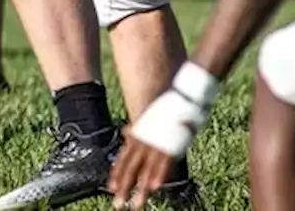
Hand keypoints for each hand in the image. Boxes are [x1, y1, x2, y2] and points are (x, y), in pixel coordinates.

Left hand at [108, 87, 209, 209]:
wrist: (183, 93)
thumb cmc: (168, 107)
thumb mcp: (148, 118)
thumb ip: (139, 129)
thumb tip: (126, 131)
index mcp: (139, 135)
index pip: (123, 158)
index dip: (117, 173)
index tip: (111, 188)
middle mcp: (145, 140)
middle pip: (131, 168)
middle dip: (124, 188)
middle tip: (117, 205)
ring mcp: (157, 142)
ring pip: (146, 170)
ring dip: (141, 189)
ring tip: (136, 205)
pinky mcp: (172, 143)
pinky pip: (164, 163)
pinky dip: (159, 175)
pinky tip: (153, 187)